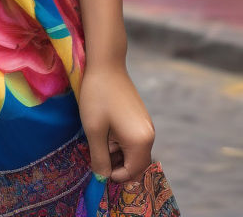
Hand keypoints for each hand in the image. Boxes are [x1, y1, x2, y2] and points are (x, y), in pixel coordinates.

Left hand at [78, 60, 155, 183]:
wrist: (106, 64)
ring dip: (117, 152)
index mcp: (140, 141)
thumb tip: (102, 178)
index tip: (97, 164)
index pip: (131, 172)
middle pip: (135, 163)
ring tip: (99, 137)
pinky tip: (105, 129)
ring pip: (133, 151)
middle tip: (97, 152)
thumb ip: (100, 158)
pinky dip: (120, 141)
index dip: (113, 175)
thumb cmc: (98, 96)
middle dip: (117, 164)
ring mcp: (146, 125)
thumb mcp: (94, 130)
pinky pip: (133, 139)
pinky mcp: (140, 117)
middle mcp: (149, 135)